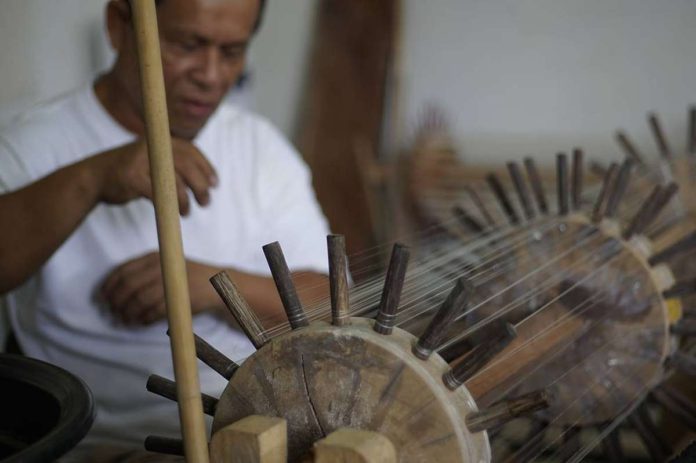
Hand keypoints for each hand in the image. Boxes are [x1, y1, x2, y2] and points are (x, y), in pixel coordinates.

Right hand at [89, 138, 217, 214]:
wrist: (92, 178)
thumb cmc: (127, 172)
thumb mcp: (151, 159)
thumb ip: (172, 162)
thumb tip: (204, 177)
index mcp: (157, 140)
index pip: (190, 151)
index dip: (206, 167)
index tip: (215, 183)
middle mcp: (150, 146)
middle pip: (186, 166)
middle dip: (200, 185)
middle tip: (206, 201)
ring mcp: (139, 161)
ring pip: (174, 181)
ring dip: (186, 199)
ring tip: (188, 211)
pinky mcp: (131, 178)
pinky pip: (159, 194)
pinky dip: (170, 206)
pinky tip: (176, 213)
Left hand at [101, 252, 220, 324]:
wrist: (215, 284)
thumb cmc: (186, 276)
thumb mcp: (164, 265)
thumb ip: (143, 272)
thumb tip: (114, 288)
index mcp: (154, 258)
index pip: (123, 270)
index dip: (109, 286)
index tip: (102, 297)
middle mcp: (160, 267)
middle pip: (128, 286)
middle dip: (116, 302)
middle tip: (112, 312)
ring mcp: (170, 283)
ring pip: (139, 301)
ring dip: (128, 313)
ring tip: (124, 320)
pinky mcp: (179, 299)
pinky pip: (153, 312)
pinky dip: (143, 320)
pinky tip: (140, 322)